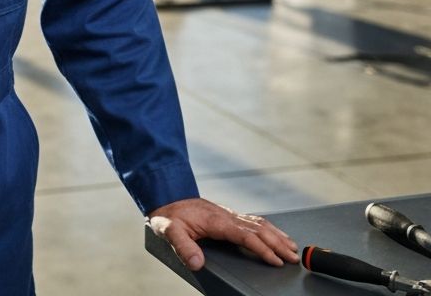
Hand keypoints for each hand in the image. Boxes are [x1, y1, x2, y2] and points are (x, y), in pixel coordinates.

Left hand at [147, 197, 299, 271]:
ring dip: (276, 235)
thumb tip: (197, 263)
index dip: (262, 249)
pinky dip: (268, 228)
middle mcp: (225, 215)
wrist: (166, 196)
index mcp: (215, 220)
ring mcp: (228, 214)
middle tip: (294, 258)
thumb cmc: (169, 215)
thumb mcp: (168, 230)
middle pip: (258, 229)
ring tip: (292, 247)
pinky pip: (252, 220)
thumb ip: (183, 247)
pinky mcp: (227, 215)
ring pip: (258, 223)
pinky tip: (274, 234)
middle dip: (277, 244)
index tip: (277, 261)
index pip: (245, 236)